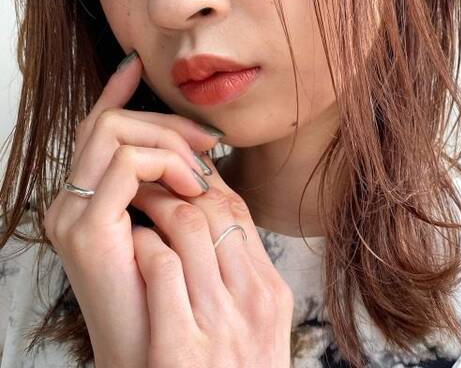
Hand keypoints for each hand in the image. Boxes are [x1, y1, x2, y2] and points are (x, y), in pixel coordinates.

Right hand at [42, 51, 222, 367]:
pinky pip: (126, 165)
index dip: (114, 91)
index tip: (134, 63)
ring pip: (114, 133)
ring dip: (168, 140)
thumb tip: (194, 143)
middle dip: (165, 121)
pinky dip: (165, 163)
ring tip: (204, 171)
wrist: (158, 353)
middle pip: (108, 124)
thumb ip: (170, 181)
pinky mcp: (86, 228)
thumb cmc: (173, 289)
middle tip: (209, 140)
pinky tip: (194, 185)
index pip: (95, 129)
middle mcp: (71, 201)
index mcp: (88, 198)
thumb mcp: (172, 222)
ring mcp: (73, 214)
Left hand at [128, 157, 294, 366]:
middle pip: (214, 210)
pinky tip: (131, 242)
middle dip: (177, 185)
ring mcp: (217, 322)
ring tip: (137, 203)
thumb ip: (242, 270)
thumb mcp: (257, 319)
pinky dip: (142, 244)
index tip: (182, 174)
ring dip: (154, 205)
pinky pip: (160, 267)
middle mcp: (250, 301)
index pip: (239, 212)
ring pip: (186, 226)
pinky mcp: (179, 345)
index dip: (206, 182)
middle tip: (153, 179)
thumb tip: (216, 215)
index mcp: (269, 290)